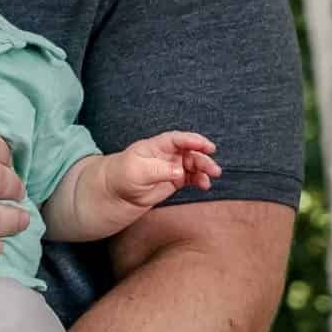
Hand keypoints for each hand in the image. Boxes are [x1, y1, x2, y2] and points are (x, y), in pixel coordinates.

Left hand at [105, 131, 219, 208]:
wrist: (118, 192)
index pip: (177, 139)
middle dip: (203, 158)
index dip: (193, 140)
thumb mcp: (137, 171)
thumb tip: (179, 172)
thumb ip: (159, 170)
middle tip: (213, 168)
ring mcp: (172, 166)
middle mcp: (167, 154)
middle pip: (189, 152)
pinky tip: (205, 184)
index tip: (206, 146)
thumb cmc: (123, 176)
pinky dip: (200, 180)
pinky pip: (192, 177)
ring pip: (193, 164)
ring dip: (204, 169)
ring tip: (212, 176)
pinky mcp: (176, 179)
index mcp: (156, 145)